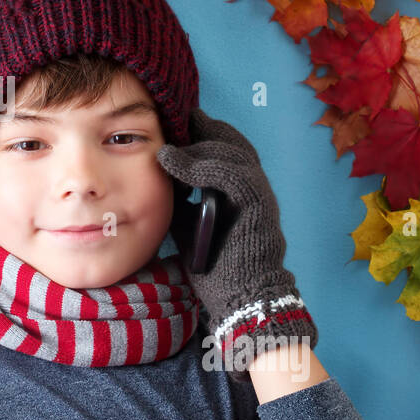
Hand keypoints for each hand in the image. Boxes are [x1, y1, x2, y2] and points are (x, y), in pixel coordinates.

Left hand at [157, 108, 317, 382]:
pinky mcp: (258, 208)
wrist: (240, 302)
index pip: (228, 151)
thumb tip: (159, 181)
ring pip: (233, 154)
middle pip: (234, 144)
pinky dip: (202, 164)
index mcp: (242, 194)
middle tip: (178, 117)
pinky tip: (174, 162)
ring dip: (199, 146)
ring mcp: (260, 197)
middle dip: (206, 128)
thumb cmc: (216, 271)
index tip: (179, 122)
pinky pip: (233, 174)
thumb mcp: (189, 229)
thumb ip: (181, 204)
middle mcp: (255, 190)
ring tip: (169, 144)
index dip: (206, 134)